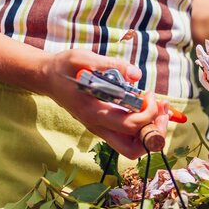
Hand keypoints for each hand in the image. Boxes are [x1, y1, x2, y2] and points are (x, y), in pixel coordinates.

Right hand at [37, 50, 169, 158]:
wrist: (46, 77)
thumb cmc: (64, 67)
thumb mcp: (83, 58)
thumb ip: (110, 65)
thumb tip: (136, 74)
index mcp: (94, 113)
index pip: (130, 126)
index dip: (148, 113)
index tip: (150, 94)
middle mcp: (98, 127)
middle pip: (133, 150)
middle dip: (154, 133)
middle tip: (162, 110)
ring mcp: (101, 129)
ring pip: (132, 147)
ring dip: (151, 131)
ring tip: (159, 108)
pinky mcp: (104, 126)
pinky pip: (128, 136)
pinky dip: (143, 126)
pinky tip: (148, 105)